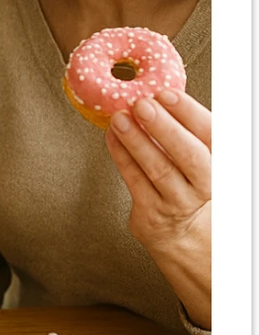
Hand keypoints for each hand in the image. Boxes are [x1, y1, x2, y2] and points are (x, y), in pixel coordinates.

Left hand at [106, 89, 210, 326]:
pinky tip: (112, 137)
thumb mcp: (204, 161)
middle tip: (142, 104)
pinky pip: (134, 182)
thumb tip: (160, 96)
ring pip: (159, 171)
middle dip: (164, 128)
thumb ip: (189, 133)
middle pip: (189, 156)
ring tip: (120, 118)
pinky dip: (121, 156)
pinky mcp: (152, 216)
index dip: (189, 114)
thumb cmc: (193, 187)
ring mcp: (179, 204)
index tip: (167, 94)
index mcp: (222, 168)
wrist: (190, 239)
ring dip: (136, 141)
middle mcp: (206, 188)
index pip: (212, 137)